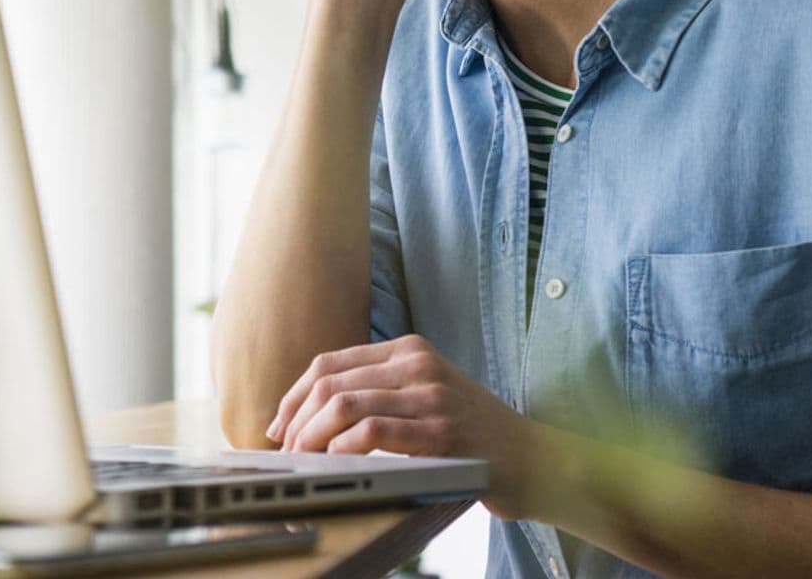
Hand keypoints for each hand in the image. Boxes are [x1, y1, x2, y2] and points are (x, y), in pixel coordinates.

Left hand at [265, 334, 544, 521]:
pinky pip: (372, 430)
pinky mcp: (440, 431)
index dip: (295, 394)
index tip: (278, 423)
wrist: (533, 458)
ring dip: (313, 435)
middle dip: (297, 418)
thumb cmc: (472, 432)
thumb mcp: (426, 392)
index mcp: (409, 349)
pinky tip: (335, 462)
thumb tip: (314, 411)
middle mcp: (417, 364)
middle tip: (286, 449)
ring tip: (304, 460)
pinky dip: (342, 446)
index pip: (331, 362)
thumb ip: (381, 390)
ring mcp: (430, 394)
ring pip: (345, 403)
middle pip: (331, 382)